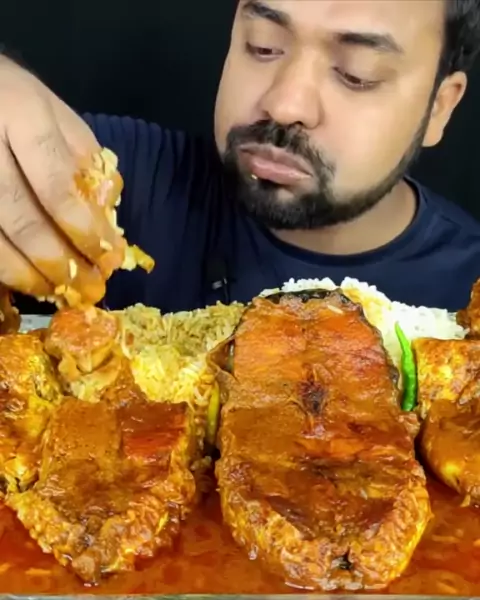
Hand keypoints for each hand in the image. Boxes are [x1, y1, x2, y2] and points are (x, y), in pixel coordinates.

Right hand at [0, 57, 125, 304]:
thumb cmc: (16, 100)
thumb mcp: (59, 116)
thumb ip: (86, 163)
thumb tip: (106, 223)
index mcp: (20, 113)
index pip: (55, 183)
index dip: (83, 229)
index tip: (108, 258)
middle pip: (19, 217)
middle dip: (59, 261)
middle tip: (88, 288)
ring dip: (26, 274)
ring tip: (57, 291)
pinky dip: (0, 268)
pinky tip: (22, 280)